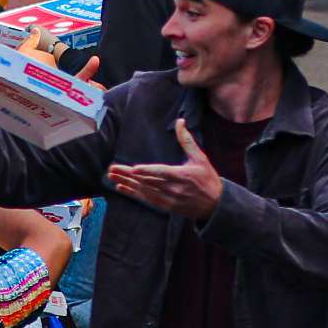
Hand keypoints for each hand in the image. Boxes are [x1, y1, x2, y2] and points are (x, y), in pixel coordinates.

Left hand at [108, 119, 224, 221]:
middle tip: (112, 169)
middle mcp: (174, 189)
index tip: (134, 169)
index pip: (162, 173)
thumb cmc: (208, 178)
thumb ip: (187, 140)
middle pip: (148, 181)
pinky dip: (133, 194)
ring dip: (127, 184)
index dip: (148, 171)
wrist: (216, 204)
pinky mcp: (166, 206)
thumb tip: (180, 121)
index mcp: (183, 175)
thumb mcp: (200, 158)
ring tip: (112, 177)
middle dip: (129, 175)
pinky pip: (147, 199)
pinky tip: (121, 187)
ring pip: (144, 191)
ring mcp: (169, 199)